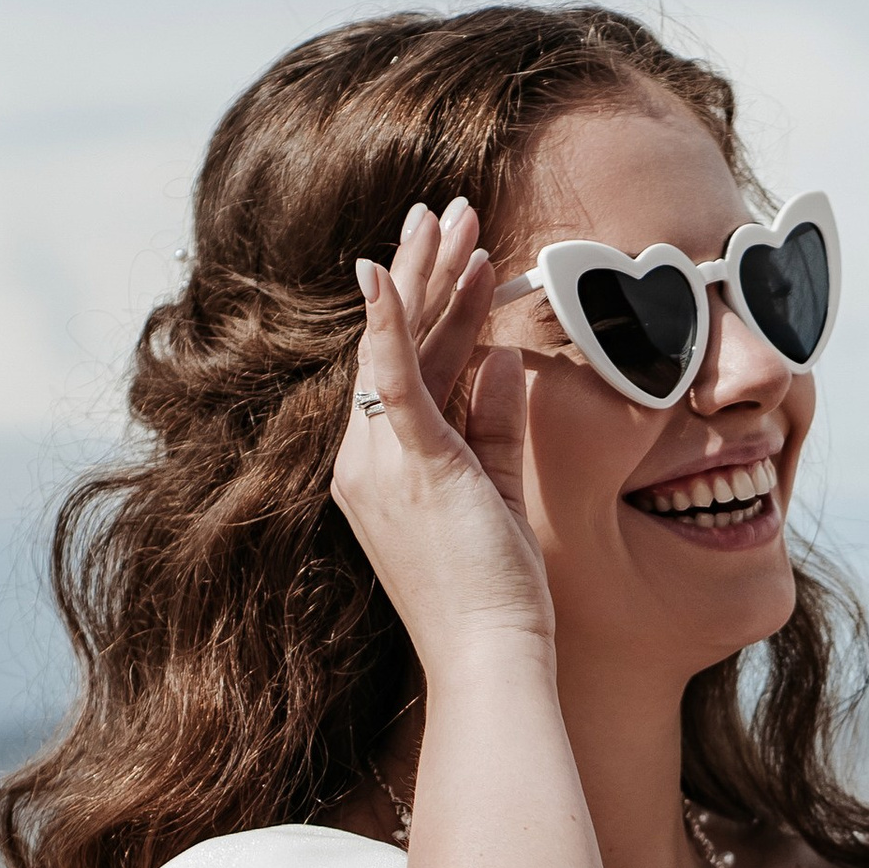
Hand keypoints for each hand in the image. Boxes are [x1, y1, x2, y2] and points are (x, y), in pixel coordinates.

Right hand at [330, 201, 552, 673]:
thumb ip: (494, 423)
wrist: (488, 657)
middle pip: (397, 346)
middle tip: (445, 211)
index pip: (408, 370)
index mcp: (382, 470)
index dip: (434, 309)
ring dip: (425, 275)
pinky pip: (392, 379)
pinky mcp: (409, 465)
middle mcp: (365, 461)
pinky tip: (386, 270)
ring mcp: (379, 463)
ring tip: (450, 216)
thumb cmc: (496, 593)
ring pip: (400, 346)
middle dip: (423, 272)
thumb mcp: (496, 490)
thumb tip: (503, 358)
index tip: (457, 260)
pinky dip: (388, 322)